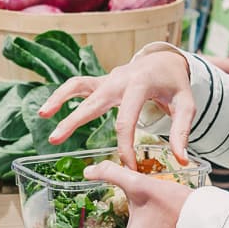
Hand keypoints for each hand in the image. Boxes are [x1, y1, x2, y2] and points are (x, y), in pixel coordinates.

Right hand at [38, 50, 193, 168]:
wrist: (164, 60)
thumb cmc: (174, 85)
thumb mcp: (186, 105)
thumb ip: (181, 131)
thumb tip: (181, 159)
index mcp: (139, 85)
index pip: (126, 121)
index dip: (125, 146)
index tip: (128, 167)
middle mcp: (118, 80)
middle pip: (93, 102)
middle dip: (73, 121)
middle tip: (55, 139)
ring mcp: (106, 79)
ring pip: (77, 85)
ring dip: (58, 98)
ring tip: (42, 115)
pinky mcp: (100, 81)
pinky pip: (77, 85)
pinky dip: (62, 94)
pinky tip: (48, 109)